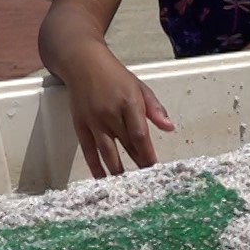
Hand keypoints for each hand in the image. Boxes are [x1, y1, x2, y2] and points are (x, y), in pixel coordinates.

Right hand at [65, 54, 175, 176]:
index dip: (148, 153)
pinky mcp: (80, 124)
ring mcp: (94, 121)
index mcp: (129, 103)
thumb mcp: (140, 87)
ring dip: (117, 169)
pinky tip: (101, 178)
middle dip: (137, 164)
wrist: (82, 63)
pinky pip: (88, 149)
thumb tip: (169, 127)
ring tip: (125, 186)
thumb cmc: (115, 76)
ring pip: (107, 151)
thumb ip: (155, 109)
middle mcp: (111, 114)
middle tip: (146, 182)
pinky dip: (95, 165)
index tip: (155, 168)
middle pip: (126, 145)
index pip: (140, 134)